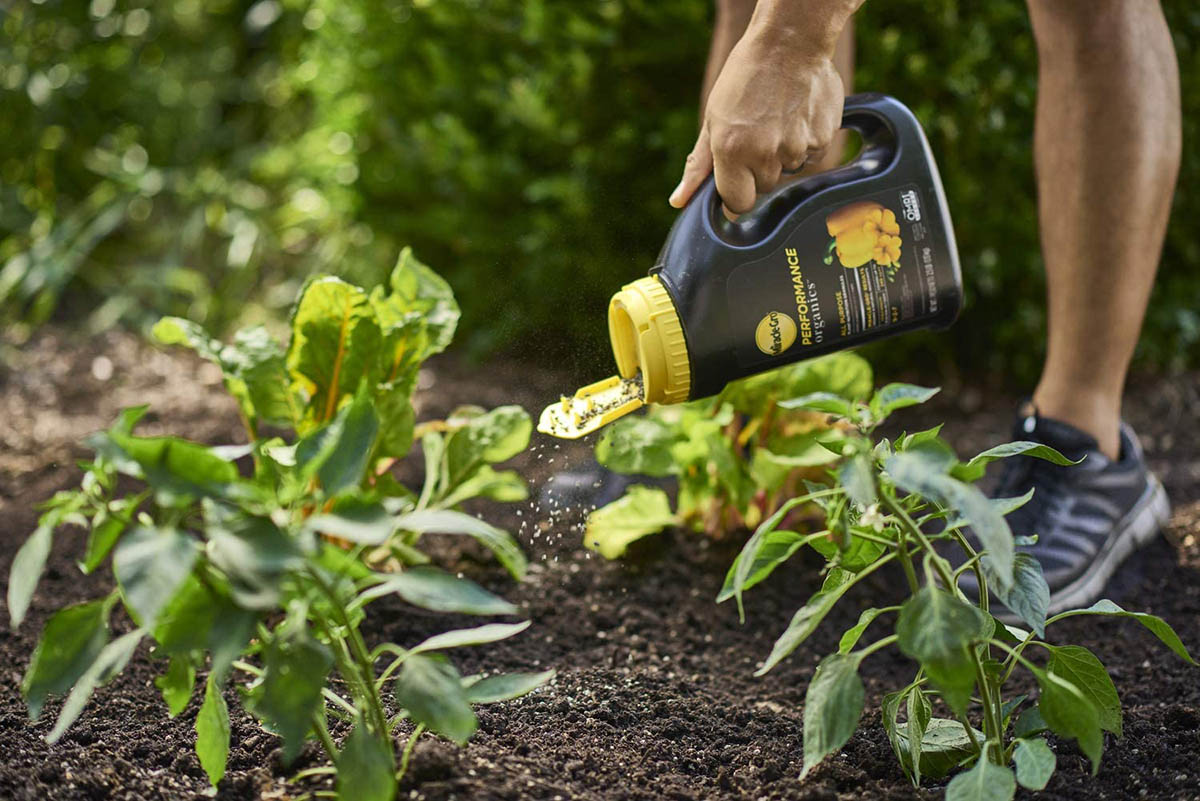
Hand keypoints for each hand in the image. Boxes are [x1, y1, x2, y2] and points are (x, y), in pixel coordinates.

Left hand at [669, 31, 844, 214]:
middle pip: (766, 186)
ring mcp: (796, 148)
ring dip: (784, 152)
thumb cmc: (745, 78)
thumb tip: (678, 201)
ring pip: (789, 170)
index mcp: (732, 151)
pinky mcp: (822, 139)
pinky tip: (798, 113)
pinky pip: (812, 155)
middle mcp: (765, 154)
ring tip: (778, 117)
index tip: (739, 176)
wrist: (790, 41)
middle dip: (760, 167)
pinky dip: (806, 140)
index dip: (738, 192)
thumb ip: (699, 166)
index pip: (738, 203)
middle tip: (759, 131)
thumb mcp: (712, 119)